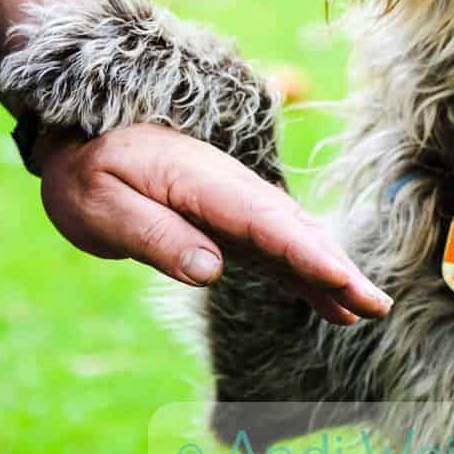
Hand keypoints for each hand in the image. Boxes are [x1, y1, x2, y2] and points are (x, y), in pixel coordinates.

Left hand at [34, 123, 391, 325]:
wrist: (79, 143)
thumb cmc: (86, 175)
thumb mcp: (103, 208)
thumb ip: (156, 235)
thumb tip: (212, 271)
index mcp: (200, 180)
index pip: (261, 218)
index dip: (302, 249)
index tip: (337, 276)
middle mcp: (228, 189)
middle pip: (292, 228)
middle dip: (335, 266)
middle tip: (375, 302)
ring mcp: (234, 205)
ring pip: (294, 238)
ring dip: (332, 272)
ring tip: (370, 309)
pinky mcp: (231, 224)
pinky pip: (278, 249)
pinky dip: (308, 275)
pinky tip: (335, 308)